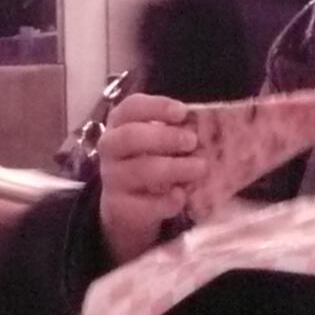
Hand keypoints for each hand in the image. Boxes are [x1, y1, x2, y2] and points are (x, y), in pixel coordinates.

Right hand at [93, 90, 207, 263]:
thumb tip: (204, 126)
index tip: (183, 112)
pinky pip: (144, 204)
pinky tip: (182, 196)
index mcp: (120, 123)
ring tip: (200, 168)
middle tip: (192, 141)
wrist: (127, 205)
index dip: (157, 107)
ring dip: (174, 168)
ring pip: (140, 170)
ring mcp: (113, 178)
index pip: (131, 107)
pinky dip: (166, 200)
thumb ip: (175, 130)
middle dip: (165, 137)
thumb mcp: (157, 139)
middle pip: (131, 136)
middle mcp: (111, 147)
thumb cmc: (149, 160)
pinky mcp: (120, 207)